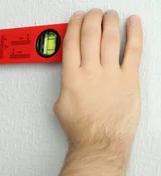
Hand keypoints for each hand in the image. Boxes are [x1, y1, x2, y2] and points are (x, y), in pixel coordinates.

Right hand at [53, 9, 142, 155]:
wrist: (99, 141)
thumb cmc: (82, 129)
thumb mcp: (62, 105)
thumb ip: (66, 86)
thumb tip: (71, 79)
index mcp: (71, 77)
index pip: (71, 44)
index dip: (74, 27)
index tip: (76, 19)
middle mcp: (90, 72)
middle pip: (90, 36)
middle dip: (91, 20)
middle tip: (93, 13)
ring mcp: (111, 74)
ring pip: (110, 38)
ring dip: (110, 22)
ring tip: (110, 14)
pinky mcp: (129, 79)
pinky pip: (133, 50)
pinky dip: (134, 33)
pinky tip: (133, 23)